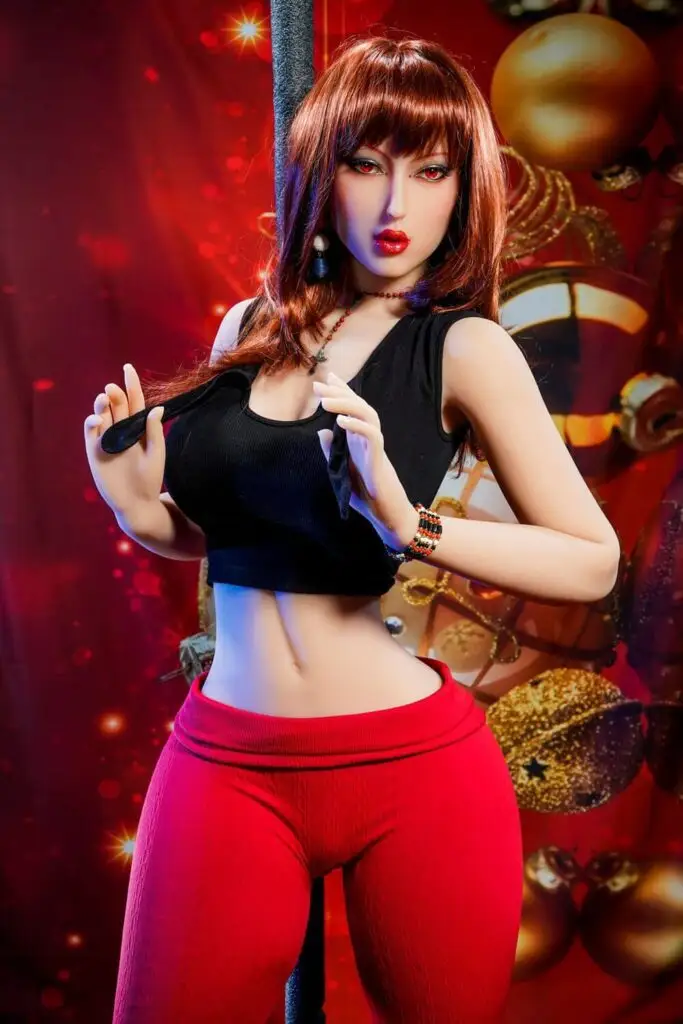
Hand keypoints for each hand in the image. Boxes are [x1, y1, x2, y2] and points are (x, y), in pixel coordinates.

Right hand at [83, 364, 165, 518]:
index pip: (134, 402)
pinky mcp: (95, 451)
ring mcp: (107, 440)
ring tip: (105, 399)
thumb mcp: (157, 454)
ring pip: (102, 415)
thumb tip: (157, 408)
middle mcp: (121, 431)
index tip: (128, 368)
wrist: (138, 503)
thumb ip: (155, 432)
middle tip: (114, 390)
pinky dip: (92, 422)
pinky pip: (91, 432)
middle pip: (117, 406)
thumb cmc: (150, 479)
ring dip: (102, 405)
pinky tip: (97, 418)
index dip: (131, 385)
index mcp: (138, 428)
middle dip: (115, 395)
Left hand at [315, 371, 418, 549]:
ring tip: (325, 401)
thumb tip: (322, 432)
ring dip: (346, 405)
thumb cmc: (368, 497)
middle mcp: (369, 440)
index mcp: (359, 441)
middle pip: (359, 406)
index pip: (352, 410)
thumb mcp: (342, 473)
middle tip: (318, 385)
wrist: (387, 517)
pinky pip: (372, 436)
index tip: (327, 377)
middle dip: (339, 393)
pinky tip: (341, 421)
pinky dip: (357, 425)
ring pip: (367, 415)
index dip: (341, 392)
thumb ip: (333, 453)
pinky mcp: (380, 460)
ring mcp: (375, 448)